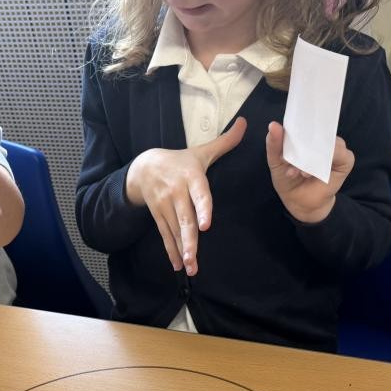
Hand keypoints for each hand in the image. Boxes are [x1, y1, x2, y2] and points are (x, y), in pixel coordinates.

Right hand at [125, 118, 246, 275]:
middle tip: (194, 258)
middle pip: (184, 219)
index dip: (202, 209)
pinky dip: (171, 251)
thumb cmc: (179, 160)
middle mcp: (176, 193)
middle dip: (189, 240)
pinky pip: (165, 235)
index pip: (198, 194)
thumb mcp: (201, 151)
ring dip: (181, 250)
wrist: (144, 167)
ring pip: (174, 231)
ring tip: (190, 267)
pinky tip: (178, 266)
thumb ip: (225, 141)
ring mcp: (165, 207)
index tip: (206, 225)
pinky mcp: (158, 216)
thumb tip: (246, 123)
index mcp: (190, 177)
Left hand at [265, 123, 353, 222]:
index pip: (306, 122)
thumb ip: (274, 144)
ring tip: (297, 172)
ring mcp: (336, 148)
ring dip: (310, 157)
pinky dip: (324, 161)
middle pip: (317, 131)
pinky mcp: (345, 160)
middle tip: (288, 161)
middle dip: (302, 145)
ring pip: (327, 143)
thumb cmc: (288, 178)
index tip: (283, 135)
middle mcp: (323, 139)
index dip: (297, 127)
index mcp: (308, 135)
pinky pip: (340, 153)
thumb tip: (273, 125)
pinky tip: (309, 173)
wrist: (298, 202)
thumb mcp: (276, 161)